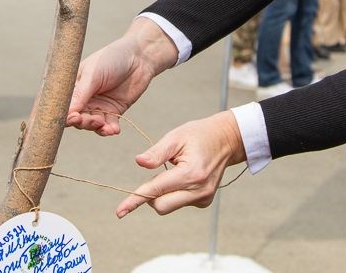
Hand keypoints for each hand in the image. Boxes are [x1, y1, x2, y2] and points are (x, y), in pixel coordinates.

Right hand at [67, 19, 178, 135]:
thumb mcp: (93, 73)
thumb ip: (81, 93)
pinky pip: (109, 126)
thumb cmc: (111, 58)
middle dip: (81, 122)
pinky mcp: (114, 112)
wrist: (138, 57)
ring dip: (95, 126)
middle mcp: (84, 100)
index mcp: (74, 88)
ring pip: (92, 124)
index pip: (64, 105)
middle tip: (86, 119)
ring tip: (101, 123)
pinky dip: (110, 129)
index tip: (71, 117)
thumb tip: (67, 112)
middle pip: (77, 118)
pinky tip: (114, 129)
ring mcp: (99, 107)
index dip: (64, 114)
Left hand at [116, 111, 246, 217]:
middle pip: (160, 206)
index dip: (135, 199)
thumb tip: (139, 162)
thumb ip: (156, 152)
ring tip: (175, 170)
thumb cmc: (199, 135)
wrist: (225, 140)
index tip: (120, 211)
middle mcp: (198, 191)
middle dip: (149, 195)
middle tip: (154, 175)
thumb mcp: (176, 137)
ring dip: (162, 193)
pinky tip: (184, 176)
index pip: (156, 190)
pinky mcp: (204, 202)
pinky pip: (179, 203)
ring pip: (169, 206)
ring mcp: (203, 198)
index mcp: (190, 174)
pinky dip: (173, 193)